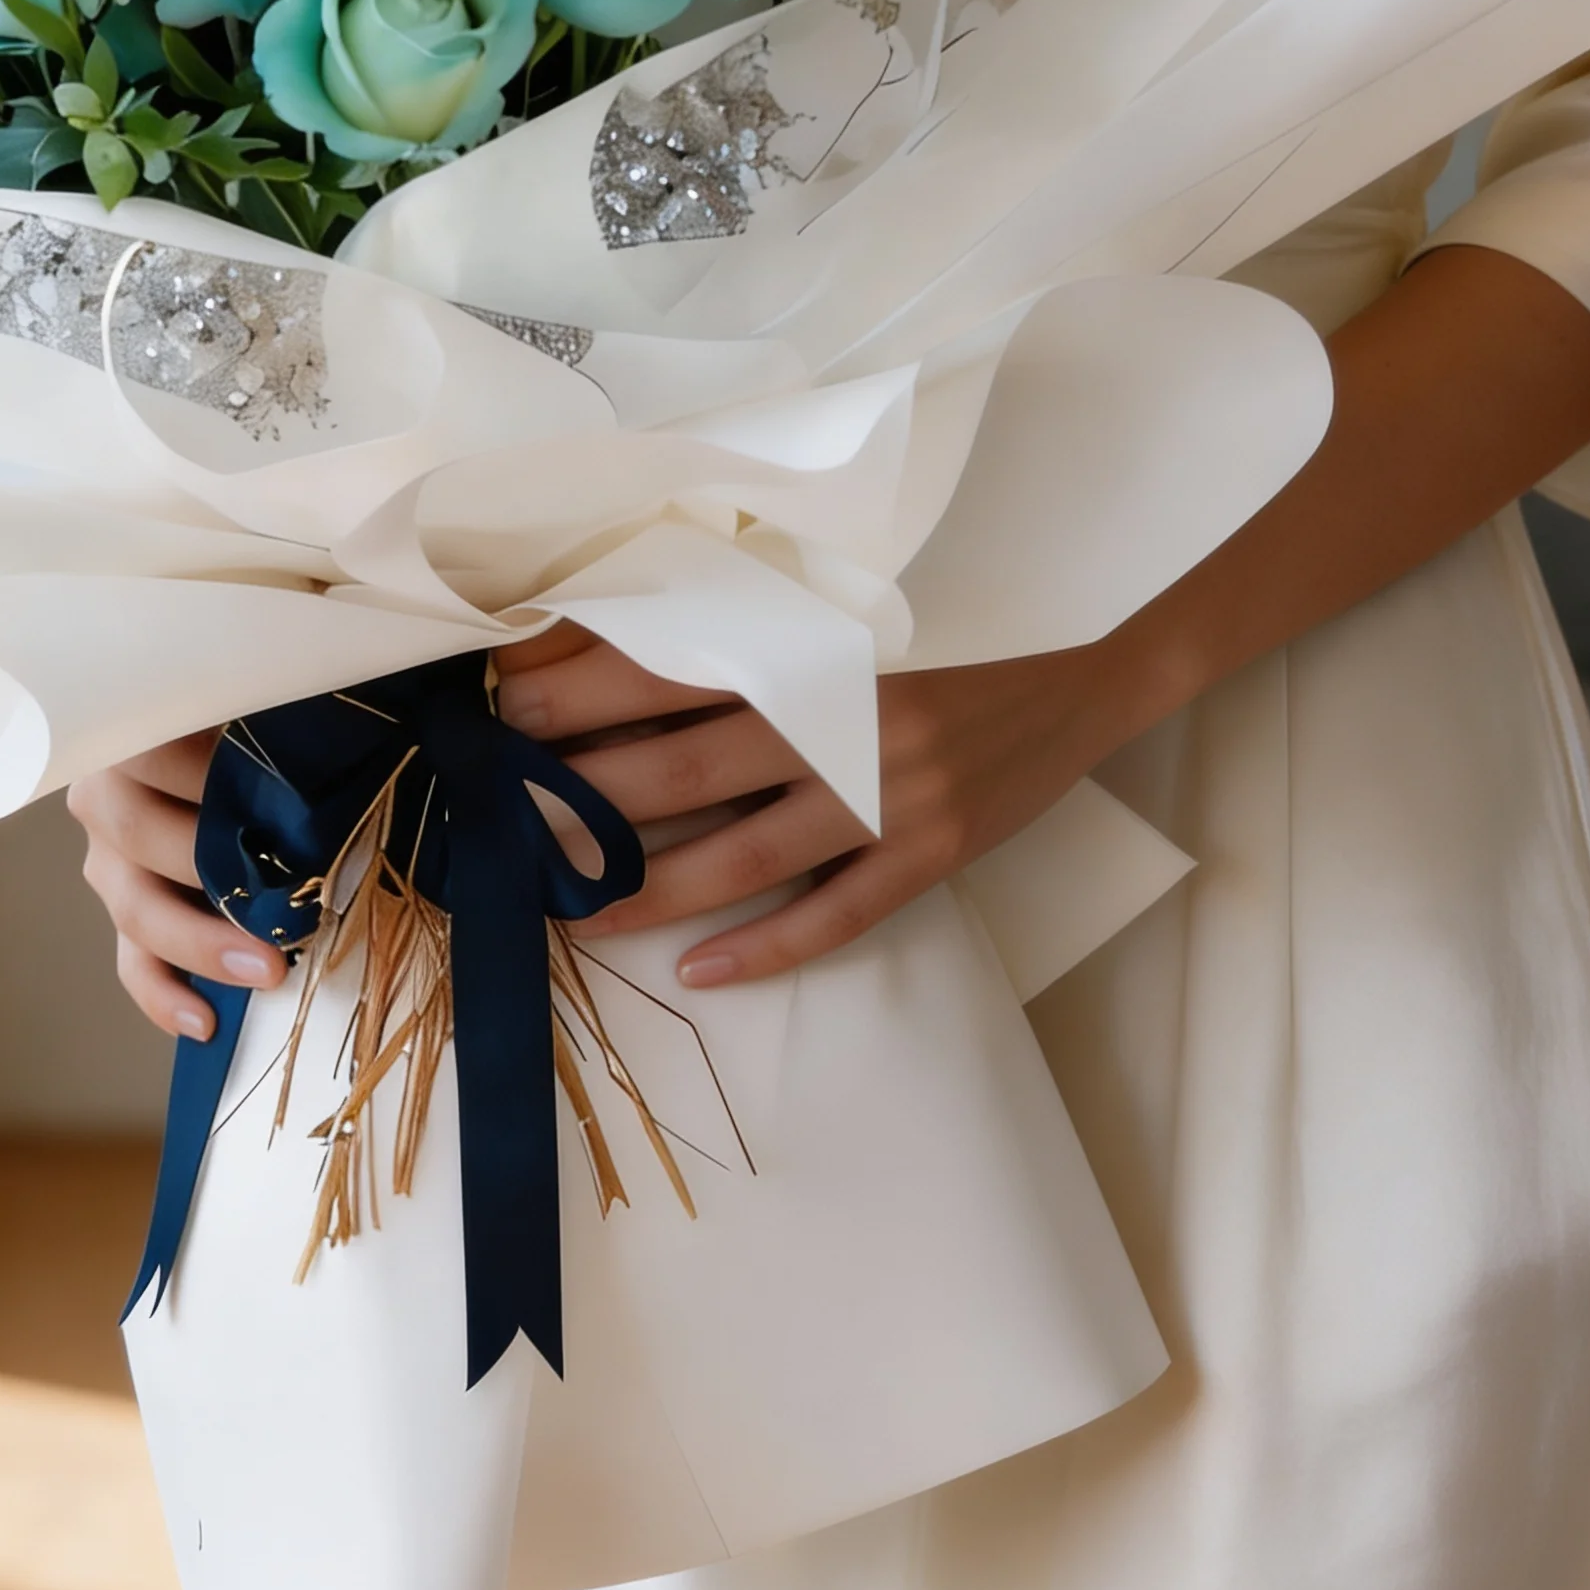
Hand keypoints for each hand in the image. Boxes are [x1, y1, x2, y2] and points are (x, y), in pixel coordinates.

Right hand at [67, 733, 280, 1044]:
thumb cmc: (257, 727)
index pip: (152, 753)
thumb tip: (335, 746)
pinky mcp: (126, 911)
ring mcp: (109, 859)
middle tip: (284, 898)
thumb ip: (278, 725)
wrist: (227, 750)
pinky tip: (204, 1022)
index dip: (208, 777)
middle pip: (139, 836)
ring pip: (135, 909)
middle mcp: (106, 795)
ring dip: (201, 944)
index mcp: (134, 733)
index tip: (277, 799)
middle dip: (214, 873)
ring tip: (266, 970)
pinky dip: (165, 995)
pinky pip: (133, 962)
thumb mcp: (265, 711)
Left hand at [496, 623, 1162, 989]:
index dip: (584, 683)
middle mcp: (848, 718)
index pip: (676, 663)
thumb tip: (625, 656)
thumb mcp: (854, 618)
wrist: (1085, 675)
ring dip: (652, 888)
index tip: (505, 699)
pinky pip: (838, 914)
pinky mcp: (932, 854)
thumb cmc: (949, 637)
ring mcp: (892, 795)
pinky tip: (700, 971)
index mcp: (820, 646)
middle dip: (588, 786)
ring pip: (749, 852)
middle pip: (691, 760)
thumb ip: (757, 640)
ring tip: (574, 911)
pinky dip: (766, 946)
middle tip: (505, 808)